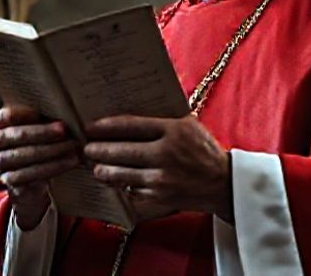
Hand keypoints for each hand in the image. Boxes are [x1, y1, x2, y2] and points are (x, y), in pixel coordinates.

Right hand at [0, 106, 79, 229]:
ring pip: (25, 156)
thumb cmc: (40, 140)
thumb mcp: (39, 125)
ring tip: (72, 147)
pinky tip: (69, 162)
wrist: (35, 174)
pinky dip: (53, 168)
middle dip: (43, 132)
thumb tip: (63, 107)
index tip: (44, 113)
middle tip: (64, 130)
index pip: (5, 116)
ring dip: (51, 151)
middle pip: (17, 135)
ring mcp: (1, 163)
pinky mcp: (11, 181)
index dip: (23, 114)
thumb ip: (44, 115)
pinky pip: (31, 175)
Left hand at [83, 114, 231, 221]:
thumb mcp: (188, 125)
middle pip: (120, 152)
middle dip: (97, 150)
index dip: (105, 126)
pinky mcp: (160, 199)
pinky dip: (121, 186)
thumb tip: (129, 111)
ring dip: (103, 170)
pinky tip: (114, 181)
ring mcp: (162, 179)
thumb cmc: (203, 150)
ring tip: (95, 166)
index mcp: (173, 131)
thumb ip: (161, 118)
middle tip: (86, 147)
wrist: (224, 184)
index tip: (90, 127)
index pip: (130, 125)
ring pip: (120, 175)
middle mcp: (166, 155)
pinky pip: (131, 191)